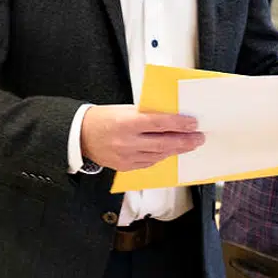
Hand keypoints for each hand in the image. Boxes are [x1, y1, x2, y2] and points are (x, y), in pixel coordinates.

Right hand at [81, 105, 203, 170]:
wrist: (80, 136)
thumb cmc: (102, 119)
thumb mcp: (124, 110)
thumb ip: (146, 114)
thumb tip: (170, 117)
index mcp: (126, 123)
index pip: (159, 123)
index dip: (179, 124)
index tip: (193, 124)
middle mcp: (127, 142)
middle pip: (163, 143)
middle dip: (184, 141)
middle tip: (198, 138)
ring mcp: (126, 156)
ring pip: (158, 155)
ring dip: (176, 150)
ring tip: (188, 144)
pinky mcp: (125, 167)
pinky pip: (149, 163)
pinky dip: (161, 156)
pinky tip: (169, 151)